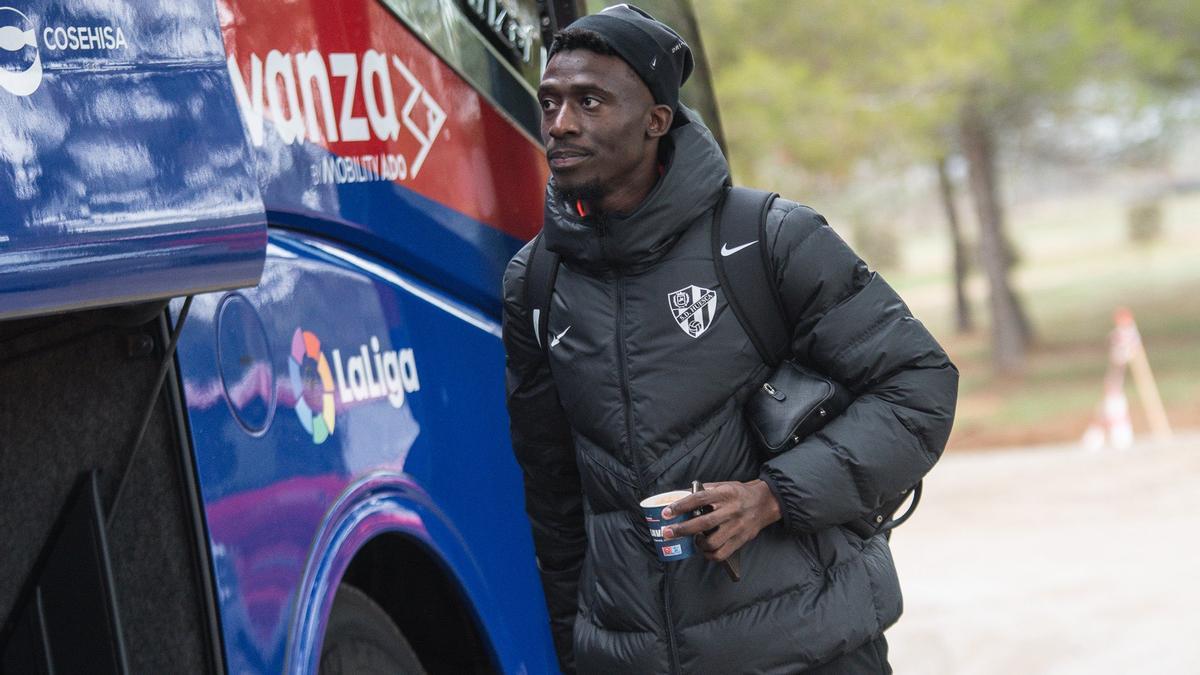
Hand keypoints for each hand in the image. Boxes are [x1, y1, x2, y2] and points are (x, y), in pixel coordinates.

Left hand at [660, 480, 781, 561]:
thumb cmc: (740, 493)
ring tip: (693, 540)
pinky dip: (709, 555)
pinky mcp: (741, 540)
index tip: (666, 512)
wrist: (765, 503)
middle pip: (703, 523)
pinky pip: (721, 553)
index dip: (681, 506)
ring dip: (697, 543)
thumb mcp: (724, 485)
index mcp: (725, 494)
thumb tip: (680, 495)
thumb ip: (705, 491)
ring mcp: (737, 527)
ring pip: (712, 542)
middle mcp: (731, 510)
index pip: (699, 499)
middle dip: (682, 529)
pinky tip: (705, 550)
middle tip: (668, 533)